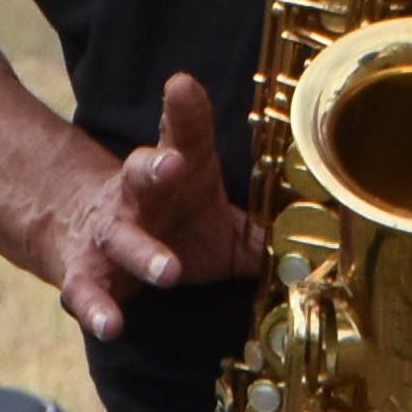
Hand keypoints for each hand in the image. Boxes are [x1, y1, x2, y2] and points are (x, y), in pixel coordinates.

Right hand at [52, 75, 266, 339]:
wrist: (89, 234)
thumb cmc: (172, 222)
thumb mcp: (219, 218)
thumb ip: (264, 231)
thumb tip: (324, 243)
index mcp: (173, 173)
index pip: (181, 137)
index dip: (184, 112)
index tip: (182, 85)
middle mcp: (136, 196)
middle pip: (141, 174)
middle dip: (154, 168)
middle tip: (170, 165)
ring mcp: (109, 233)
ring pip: (121, 237)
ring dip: (142, 253)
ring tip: (166, 272)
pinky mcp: (86, 271)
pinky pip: (88, 290)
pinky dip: (96, 308)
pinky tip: (111, 326)